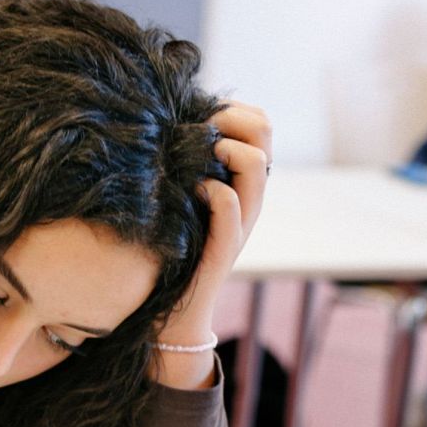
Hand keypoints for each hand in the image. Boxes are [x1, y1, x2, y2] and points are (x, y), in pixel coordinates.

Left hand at [154, 100, 270, 388]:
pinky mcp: (224, 247)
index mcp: (241, 182)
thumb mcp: (177, 202)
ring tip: (196, 163)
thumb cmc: (168, 255)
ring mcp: (241, 222)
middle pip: (264, 131)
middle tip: (197, 132)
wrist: (173, 318)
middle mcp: (249, 198)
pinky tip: (192, 194)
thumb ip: (180, 167)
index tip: (198, 117)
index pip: (259, 122)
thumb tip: (162, 124)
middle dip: (230, 119)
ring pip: (254, 163)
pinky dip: (212, 191)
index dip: (233, 108)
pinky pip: (231, 204)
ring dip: (223, 150)